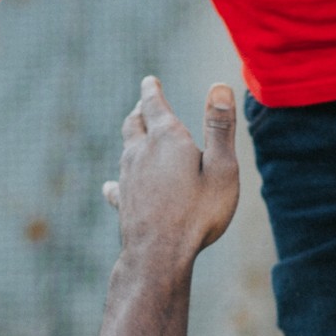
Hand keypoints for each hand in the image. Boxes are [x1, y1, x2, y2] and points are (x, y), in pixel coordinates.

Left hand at [103, 78, 240, 259]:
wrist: (159, 254)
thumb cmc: (198, 212)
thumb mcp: (222, 168)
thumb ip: (220, 128)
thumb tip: (220, 86)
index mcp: (167, 139)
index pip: (155, 104)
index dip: (152, 90)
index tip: (150, 81)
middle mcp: (141, 153)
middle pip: (134, 123)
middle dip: (140, 111)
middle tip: (143, 105)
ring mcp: (128, 177)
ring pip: (126, 149)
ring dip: (132, 138)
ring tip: (137, 136)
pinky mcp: (122, 201)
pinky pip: (117, 184)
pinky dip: (119, 178)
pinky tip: (113, 185)